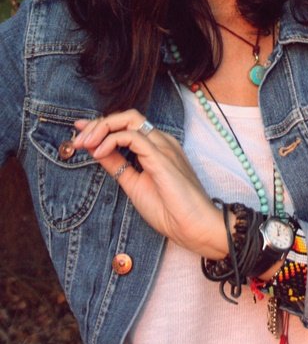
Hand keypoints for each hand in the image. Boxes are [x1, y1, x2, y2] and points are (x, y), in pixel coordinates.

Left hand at [72, 110, 227, 258]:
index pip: (127, 125)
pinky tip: (99, 152)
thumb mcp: (133, 184)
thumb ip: (117, 165)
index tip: (79, 133)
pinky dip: (112, 140)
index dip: (100, 125)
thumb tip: (96, 150)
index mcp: (156, 147)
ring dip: (102, 127)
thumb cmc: (169, 210)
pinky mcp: (161, 156)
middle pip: (126, 117)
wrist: (193, 226)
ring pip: (130, 119)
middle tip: (77, 139)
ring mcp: (163, 146)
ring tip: (85, 143)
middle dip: (98, 124)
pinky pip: (134, 137)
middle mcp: (161, 141)